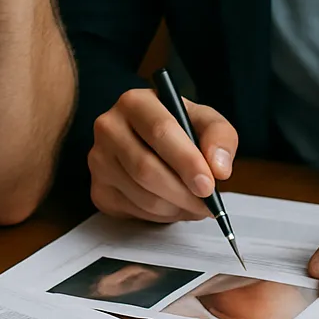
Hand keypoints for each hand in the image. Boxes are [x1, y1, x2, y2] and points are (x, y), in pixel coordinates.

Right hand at [89, 88, 238, 222]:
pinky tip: (171, 205)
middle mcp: (109, 126)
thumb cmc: (179, 130)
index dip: (186, 161)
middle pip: (146, 168)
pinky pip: (133, 211)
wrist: (149, 143)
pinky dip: (160, 216)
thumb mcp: (204, 122)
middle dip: (182, 192)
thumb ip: (220, 137)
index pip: (160, 131)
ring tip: (193, 203)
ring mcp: (99, 159)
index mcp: (135, 102)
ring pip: (141, 194)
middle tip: (207, 204)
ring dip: (175, 206)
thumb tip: (218, 168)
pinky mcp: (98, 188)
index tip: (208, 185)